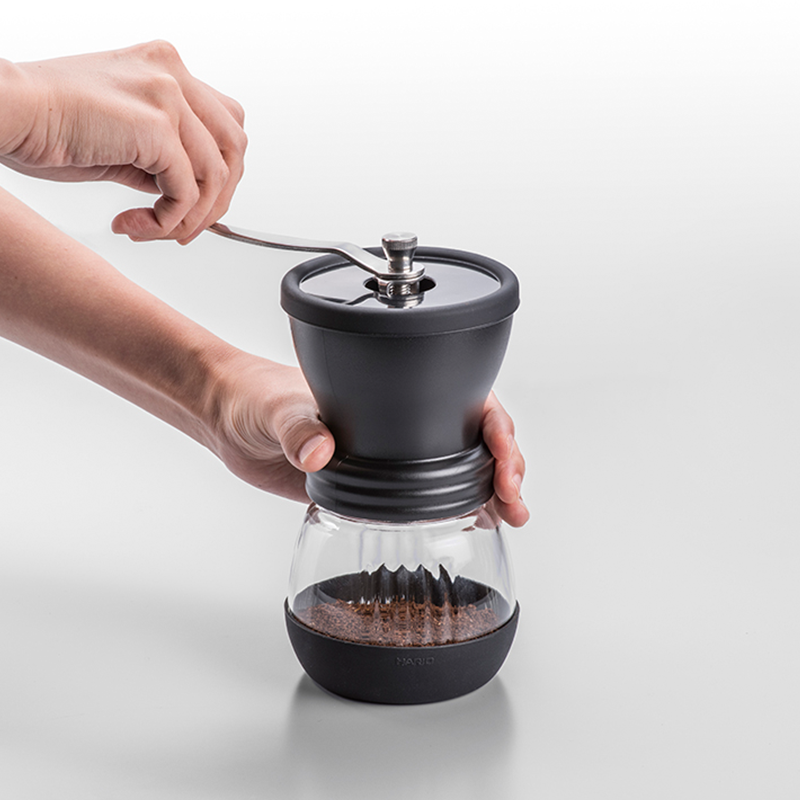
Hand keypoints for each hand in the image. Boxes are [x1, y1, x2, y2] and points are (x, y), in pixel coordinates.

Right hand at [0, 41, 245, 243]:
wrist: (5, 113)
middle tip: (182, 229)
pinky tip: (133, 225)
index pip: (225, 125)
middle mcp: (173, 74)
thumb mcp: (124, 139)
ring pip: (215, 176)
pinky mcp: (155, 128)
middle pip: (234, 149)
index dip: (220, 173)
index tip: (193, 206)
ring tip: (152, 232)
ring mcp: (167, 96)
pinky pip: (186, 193)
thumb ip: (164, 156)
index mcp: (167, 68)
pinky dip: (167, 221)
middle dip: (216, 200)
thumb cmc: (47, 125)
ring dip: (190, 218)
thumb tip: (193, 194)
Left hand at [205, 354, 527, 525]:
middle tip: (514, 501)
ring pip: (459, 472)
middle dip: (506, 468)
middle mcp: (401, 427)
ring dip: (491, 493)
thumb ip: (298, 426)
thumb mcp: (277, 407)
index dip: (494, 428)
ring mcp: (391, 460)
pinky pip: (426, 502)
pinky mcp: (374, 491)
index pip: (464, 402)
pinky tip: (476, 528)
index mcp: (391, 395)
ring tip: (510, 519)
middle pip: (474, 440)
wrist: (234, 424)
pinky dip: (459, 513)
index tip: (504, 456)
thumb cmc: (255, 397)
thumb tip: (320, 447)